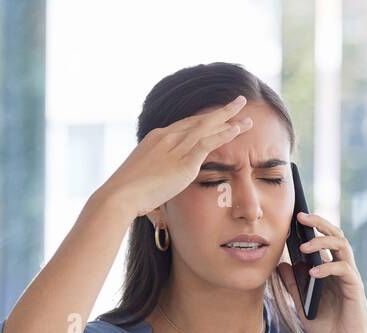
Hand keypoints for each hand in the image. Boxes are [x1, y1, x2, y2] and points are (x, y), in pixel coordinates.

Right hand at [101, 95, 254, 219]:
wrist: (120, 196)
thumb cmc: (127, 194)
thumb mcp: (142, 178)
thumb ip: (156, 176)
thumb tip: (161, 185)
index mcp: (156, 139)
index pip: (185, 125)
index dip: (203, 120)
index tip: (217, 115)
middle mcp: (167, 137)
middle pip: (199, 120)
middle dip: (221, 111)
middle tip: (239, 101)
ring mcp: (175, 147)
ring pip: (207, 127)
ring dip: (229, 120)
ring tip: (247, 115)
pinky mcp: (183, 161)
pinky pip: (208, 143)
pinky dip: (223, 135)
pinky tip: (237, 129)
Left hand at [276, 211, 366, 332]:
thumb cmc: (327, 327)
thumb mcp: (302, 304)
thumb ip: (294, 285)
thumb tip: (281, 265)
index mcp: (329, 269)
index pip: (322, 241)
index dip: (310, 228)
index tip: (292, 219)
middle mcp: (341, 268)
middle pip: (335, 235)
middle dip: (319, 223)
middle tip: (300, 217)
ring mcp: (349, 276)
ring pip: (342, 246)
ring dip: (323, 241)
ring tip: (304, 246)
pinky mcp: (354, 287)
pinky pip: (343, 269)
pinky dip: (327, 268)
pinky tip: (313, 273)